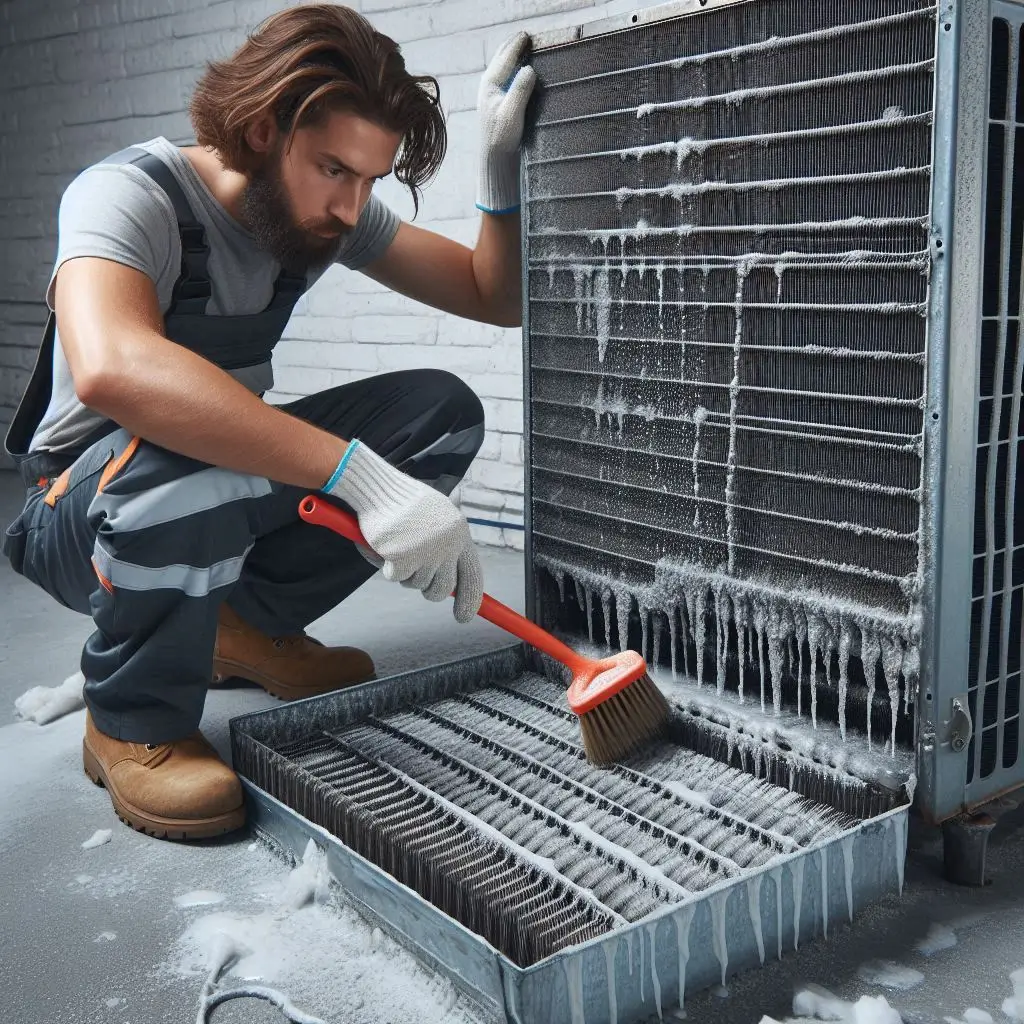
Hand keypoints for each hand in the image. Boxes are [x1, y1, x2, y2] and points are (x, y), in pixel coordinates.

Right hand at [322, 441, 483, 622]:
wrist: (378, 487)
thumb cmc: (402, 504)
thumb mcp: (434, 522)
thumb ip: (445, 550)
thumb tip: (451, 590)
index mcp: (460, 532)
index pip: (473, 575)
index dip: (470, 600)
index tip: (464, 617)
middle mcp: (449, 543)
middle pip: (443, 589)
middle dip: (428, 590)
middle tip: (412, 575)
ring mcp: (428, 550)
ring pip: (416, 584)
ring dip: (403, 572)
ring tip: (396, 545)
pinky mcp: (405, 556)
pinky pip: (396, 577)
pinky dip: (386, 566)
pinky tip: (384, 544)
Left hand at [477, 31, 536, 214]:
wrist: (493, 161)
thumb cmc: (501, 139)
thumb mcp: (512, 114)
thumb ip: (519, 90)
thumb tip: (529, 69)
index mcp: (490, 84)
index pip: (506, 56)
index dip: (518, 44)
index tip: (528, 35)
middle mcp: (488, 86)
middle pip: (501, 58)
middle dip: (513, 47)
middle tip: (526, 38)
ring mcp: (491, 94)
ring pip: (502, 68)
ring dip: (513, 58)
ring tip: (524, 50)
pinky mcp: (496, 104)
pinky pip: (506, 79)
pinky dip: (514, 71)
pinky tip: (521, 73)